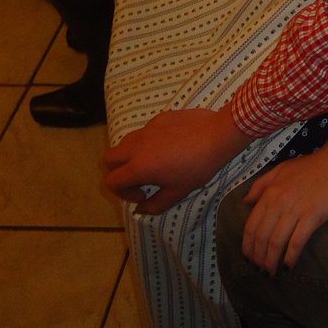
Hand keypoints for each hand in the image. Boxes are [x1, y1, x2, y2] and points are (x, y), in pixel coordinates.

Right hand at [103, 108, 250, 213]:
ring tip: (152, 162)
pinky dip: (147, 141)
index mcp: (138, 167)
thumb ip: (155, 205)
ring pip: (124, 142)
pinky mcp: (159, 118)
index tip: (143, 194)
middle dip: (117, 171)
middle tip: (139, 178)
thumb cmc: (199, 166)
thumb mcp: (178, 192)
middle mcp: (136, 146)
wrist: (218, 135)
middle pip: (109, 159)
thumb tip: (140, 209)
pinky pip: (144, 131)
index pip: (111, 181)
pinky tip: (170, 146)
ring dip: (130, 155)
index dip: (122, 193)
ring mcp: (147, 129)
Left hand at [241, 148, 327, 272]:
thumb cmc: (310, 166)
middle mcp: (279, 203)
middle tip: (259, 270)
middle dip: (258, 257)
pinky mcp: (312, 216)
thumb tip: (245, 202)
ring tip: (271, 272)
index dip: (248, 246)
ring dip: (271, 261)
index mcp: (269, 193)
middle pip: (262, 237)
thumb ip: (261, 185)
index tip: (249, 258)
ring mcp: (296, 210)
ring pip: (276, 242)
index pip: (251, 226)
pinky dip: (290, 256)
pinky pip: (297, 241)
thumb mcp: (280, 170)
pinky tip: (289, 266)